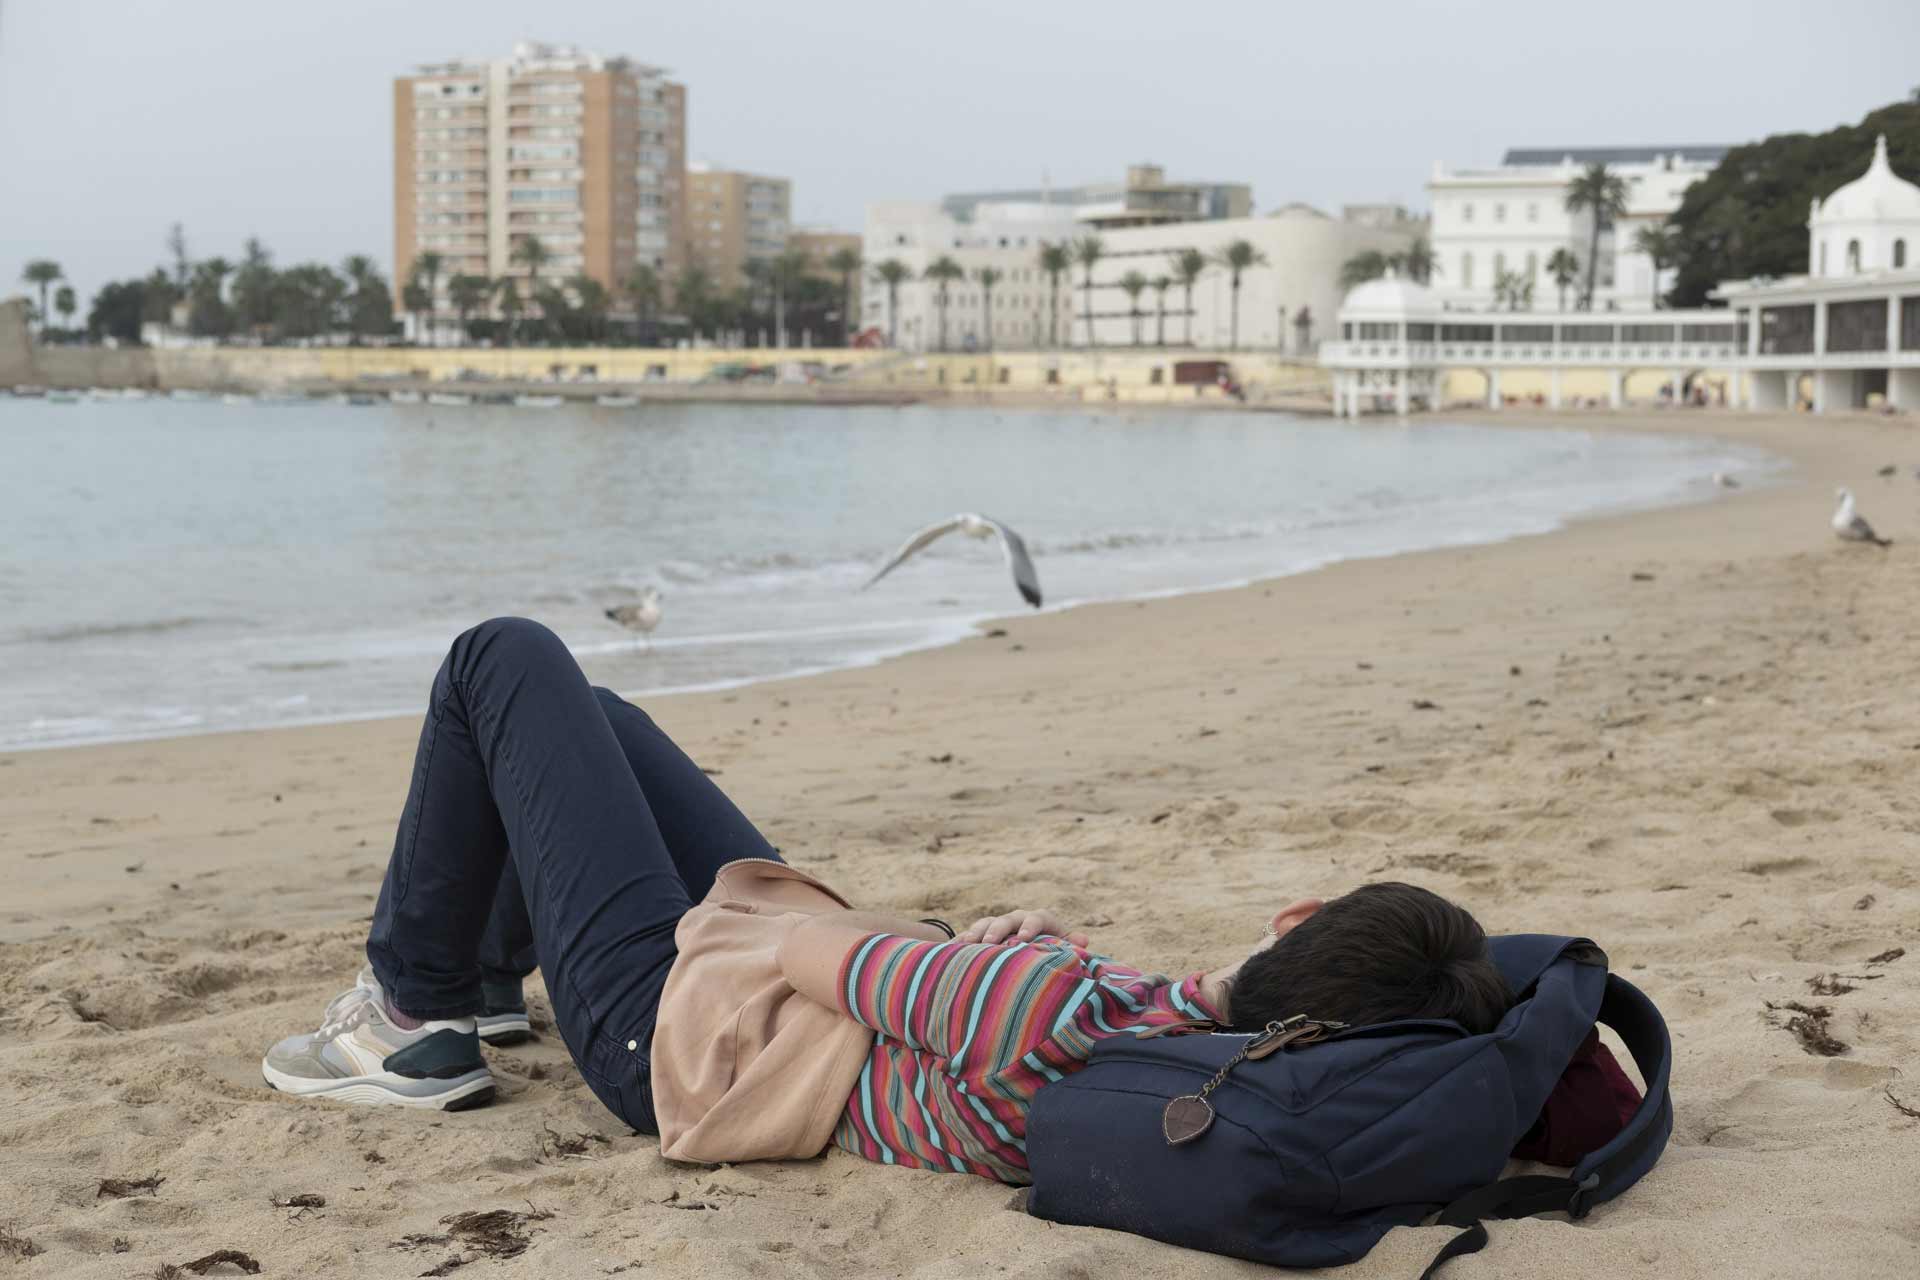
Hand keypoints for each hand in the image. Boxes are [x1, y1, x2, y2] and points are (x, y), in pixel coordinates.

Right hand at [955, 909, 1088, 948]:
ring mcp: (998, 926)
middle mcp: (1018, 920)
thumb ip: (1070, 945)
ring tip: (968, 944)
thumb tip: (1084, 940)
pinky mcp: (982, 936)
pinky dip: (961, 942)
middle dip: (998, 929)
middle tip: (990, 943)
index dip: (1031, 926)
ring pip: (985, 924)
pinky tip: (951, 950)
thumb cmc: (1051, 951)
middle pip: (1008, 919)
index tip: (1023, 939)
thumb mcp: (1062, 948)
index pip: (1038, 917)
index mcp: (1040, 921)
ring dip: (977, 933)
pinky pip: (969, 936)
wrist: (1030, 947)